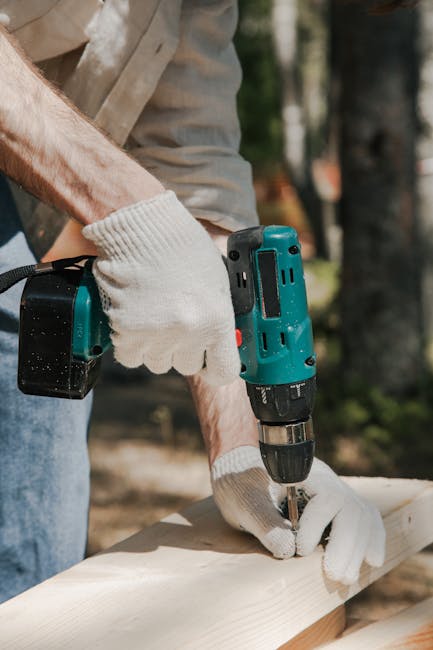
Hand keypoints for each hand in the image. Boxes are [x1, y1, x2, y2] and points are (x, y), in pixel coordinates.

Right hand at [83, 191, 239, 384]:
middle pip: (186, 366)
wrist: (142, 226)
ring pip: (157, 363)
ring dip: (155, 347)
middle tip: (174, 323)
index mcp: (217, 319)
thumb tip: (219, 341)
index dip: (215, 369)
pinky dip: (131, 345)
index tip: (210, 363)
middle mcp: (189, 332)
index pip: (223, 371)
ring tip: (153, 316)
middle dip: (181, 349)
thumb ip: (217, 316)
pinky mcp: (126, 332)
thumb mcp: (216, 280)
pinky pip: (130, 357)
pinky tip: (135, 321)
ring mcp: (156, 334)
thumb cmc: (181, 246)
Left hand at [211, 446, 385, 584]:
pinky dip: (372, 537)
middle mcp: (324, 480)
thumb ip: (263, 522)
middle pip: (350, 507)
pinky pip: (365, 518)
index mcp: (300, 473)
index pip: (326, 496)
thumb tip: (288, 549)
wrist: (241, 475)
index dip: (318, 525)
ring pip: (362, 514)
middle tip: (334, 575)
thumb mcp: (243, 502)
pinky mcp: (339, 506)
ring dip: (359, 548)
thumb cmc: (240, 486)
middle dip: (347, 544)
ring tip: (345, 578)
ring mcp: (334, 491)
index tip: (300, 549)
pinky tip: (372, 560)